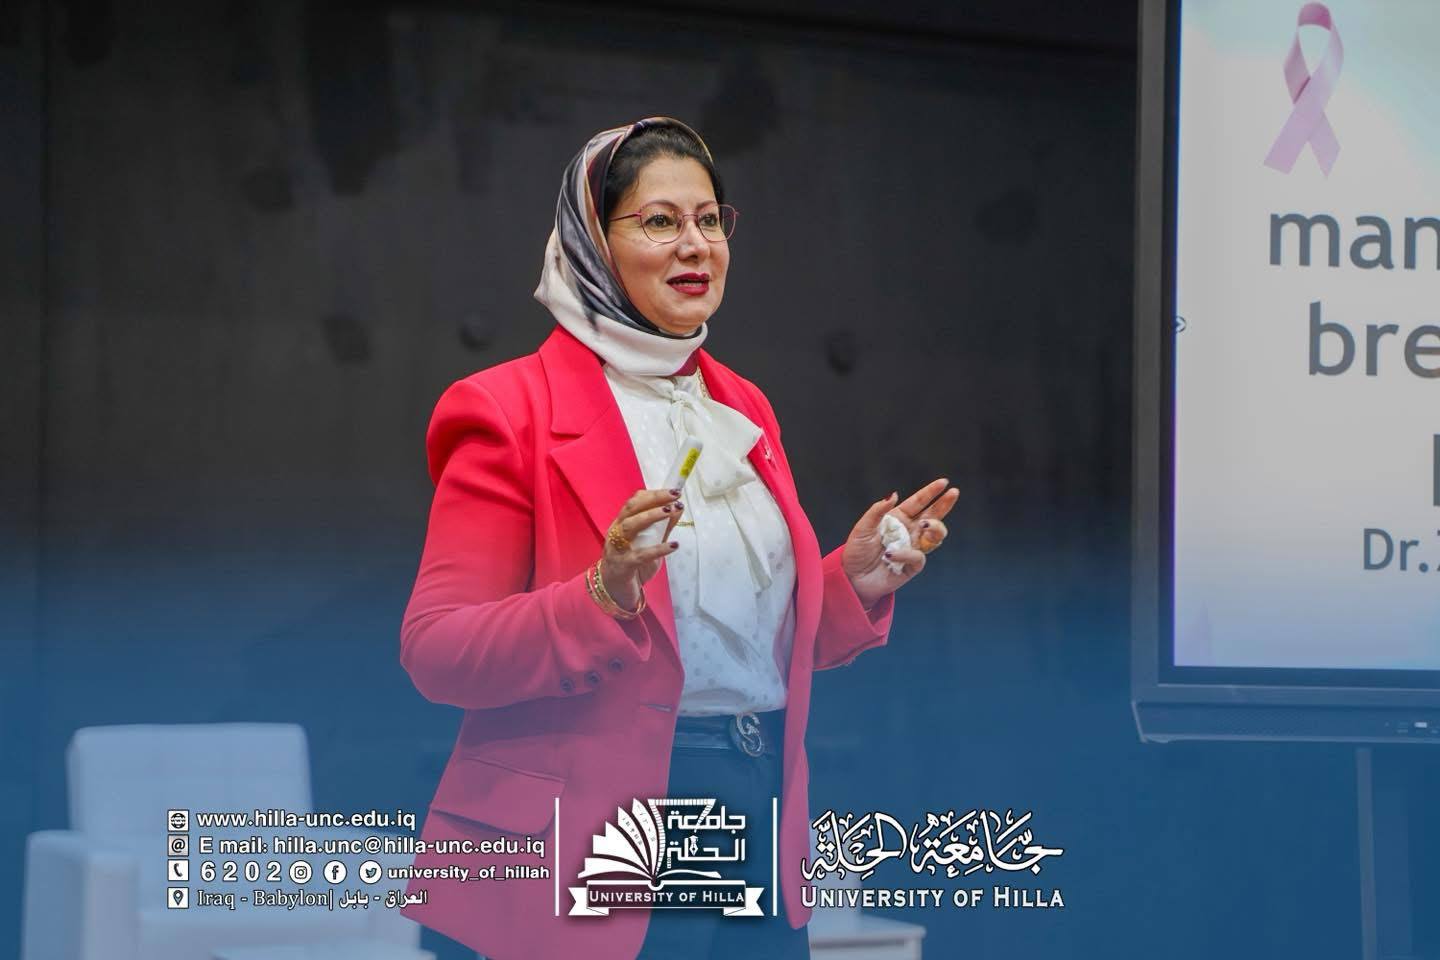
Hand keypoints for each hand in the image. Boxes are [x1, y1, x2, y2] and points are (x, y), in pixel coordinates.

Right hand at [599, 488, 684, 609]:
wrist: (615, 590)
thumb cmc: (633, 563)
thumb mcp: (649, 543)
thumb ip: (662, 527)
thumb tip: (678, 508)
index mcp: (621, 523)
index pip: (635, 502)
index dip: (654, 494)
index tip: (674, 491)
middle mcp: (616, 531)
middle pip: (632, 508)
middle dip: (654, 499)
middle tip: (675, 496)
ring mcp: (617, 548)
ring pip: (630, 526)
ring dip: (651, 516)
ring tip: (670, 511)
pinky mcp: (623, 566)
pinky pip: (640, 555)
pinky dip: (657, 549)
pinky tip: (673, 545)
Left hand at [841, 477, 958, 608]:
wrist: (852, 578)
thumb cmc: (856, 551)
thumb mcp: (862, 528)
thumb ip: (877, 511)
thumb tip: (894, 494)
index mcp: (898, 518)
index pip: (918, 503)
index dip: (930, 492)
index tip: (943, 482)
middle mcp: (909, 531)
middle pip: (933, 516)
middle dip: (944, 504)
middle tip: (954, 493)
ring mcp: (912, 548)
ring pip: (935, 536)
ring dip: (936, 528)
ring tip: (925, 524)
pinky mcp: (912, 566)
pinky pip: (918, 557)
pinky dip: (906, 554)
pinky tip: (891, 554)